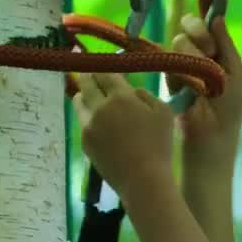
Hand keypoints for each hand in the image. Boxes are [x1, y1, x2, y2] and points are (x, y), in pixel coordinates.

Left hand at [71, 72, 173, 198]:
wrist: (143, 180)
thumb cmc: (159, 145)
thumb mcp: (163, 112)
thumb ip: (146, 94)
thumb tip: (131, 91)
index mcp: (120, 97)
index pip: (104, 72)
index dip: (102, 65)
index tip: (101, 61)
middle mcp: (99, 107)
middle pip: (86, 82)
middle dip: (87, 75)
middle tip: (88, 71)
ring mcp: (88, 125)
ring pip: (78, 101)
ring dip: (84, 94)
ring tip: (89, 95)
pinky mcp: (84, 141)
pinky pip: (82, 121)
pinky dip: (88, 116)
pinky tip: (98, 121)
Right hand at [168, 6, 241, 162]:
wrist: (209, 139)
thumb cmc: (229, 110)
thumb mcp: (235, 75)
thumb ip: (226, 45)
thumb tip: (217, 17)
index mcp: (221, 51)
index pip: (211, 22)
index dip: (206, 5)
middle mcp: (201, 53)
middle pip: (191, 27)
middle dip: (198, 34)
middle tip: (208, 51)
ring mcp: (183, 64)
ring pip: (179, 42)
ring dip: (191, 57)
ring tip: (200, 81)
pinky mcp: (169, 76)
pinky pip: (168, 61)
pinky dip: (178, 72)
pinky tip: (185, 89)